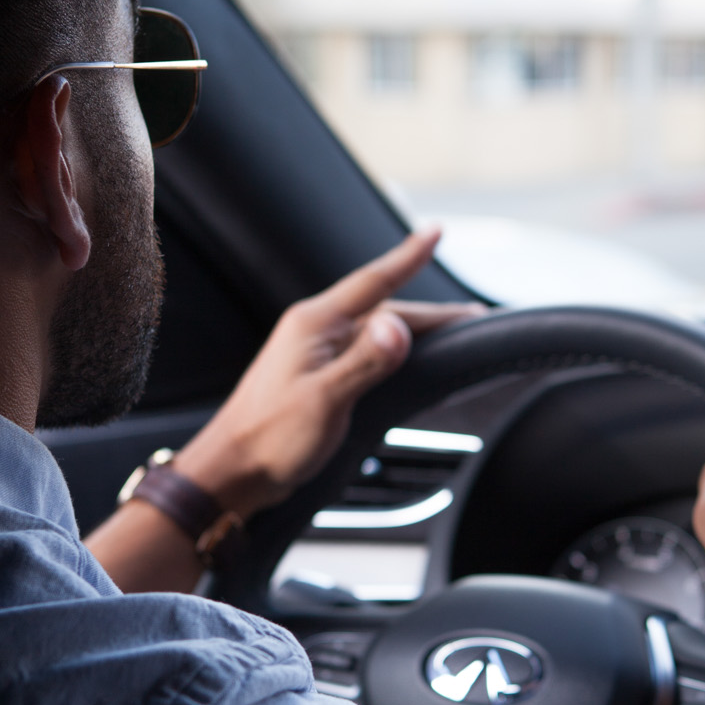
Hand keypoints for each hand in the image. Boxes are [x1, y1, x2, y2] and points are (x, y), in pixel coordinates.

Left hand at [171, 229, 479, 518]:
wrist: (232, 471)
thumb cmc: (270, 438)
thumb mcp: (325, 400)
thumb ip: (364, 362)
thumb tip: (400, 325)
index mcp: (314, 323)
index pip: (373, 281)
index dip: (408, 257)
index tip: (436, 232)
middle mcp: (315, 330)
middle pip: (384, 308)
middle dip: (430, 312)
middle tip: (472, 317)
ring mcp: (314, 352)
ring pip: (376, 332)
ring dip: (413, 331)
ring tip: (449, 334)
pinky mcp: (315, 375)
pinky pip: (365, 351)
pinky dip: (393, 351)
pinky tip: (403, 357)